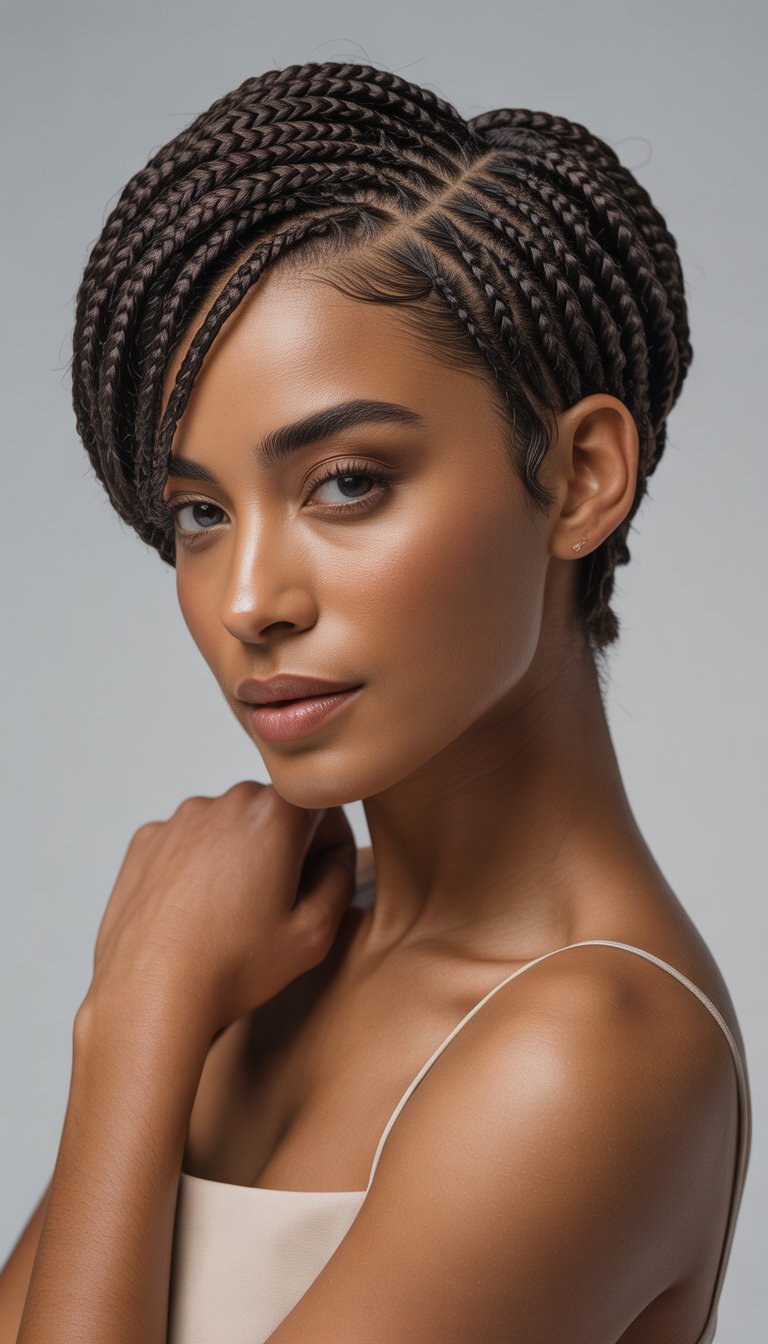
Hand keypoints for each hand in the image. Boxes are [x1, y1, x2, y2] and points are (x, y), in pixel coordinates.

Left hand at [82, 782, 357, 1035]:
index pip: (323, 806)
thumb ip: (341, 878)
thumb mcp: (315, 933)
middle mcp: (225, 801)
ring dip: (239, 857)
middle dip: (284, 850)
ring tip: (230, 916)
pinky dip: (197, 867)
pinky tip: (195, 912)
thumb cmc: (233, 967)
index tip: (319, 882)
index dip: (330, 846)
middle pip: (274, 813)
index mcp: (274, 813)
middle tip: (276, 907)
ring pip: (229, 827)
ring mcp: (180, 819)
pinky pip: (187, 842)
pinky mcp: (147, 841)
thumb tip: (335, 854)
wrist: (148, 995)